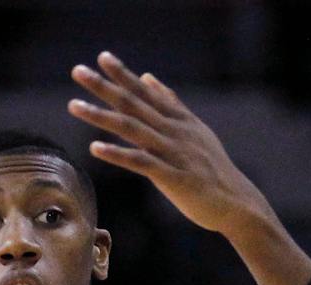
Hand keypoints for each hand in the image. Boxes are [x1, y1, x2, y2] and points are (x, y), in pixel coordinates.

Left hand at [68, 52, 275, 237]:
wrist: (235, 201)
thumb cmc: (211, 169)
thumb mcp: (194, 130)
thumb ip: (171, 104)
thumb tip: (150, 79)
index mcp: (178, 119)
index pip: (145, 92)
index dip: (123, 74)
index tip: (102, 58)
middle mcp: (174, 130)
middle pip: (133, 103)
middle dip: (104, 86)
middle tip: (77, 71)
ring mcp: (173, 151)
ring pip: (132, 128)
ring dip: (101, 116)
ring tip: (74, 106)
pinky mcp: (172, 176)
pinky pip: (140, 162)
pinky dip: (117, 154)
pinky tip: (95, 147)